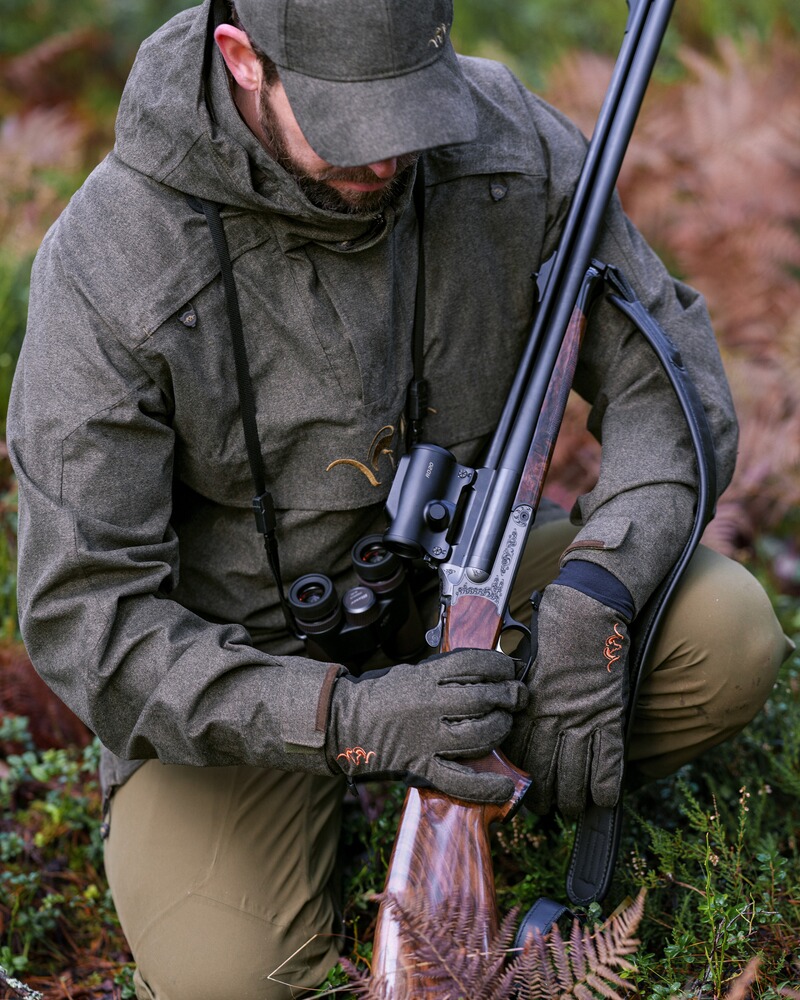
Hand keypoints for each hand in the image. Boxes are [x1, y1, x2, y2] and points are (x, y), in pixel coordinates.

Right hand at [326, 648, 527, 802]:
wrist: (344, 722)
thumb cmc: (382, 695)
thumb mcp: (411, 673)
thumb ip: (444, 675)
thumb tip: (487, 675)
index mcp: (424, 677)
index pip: (472, 664)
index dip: (498, 665)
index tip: (509, 668)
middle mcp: (427, 705)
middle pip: (480, 699)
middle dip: (507, 696)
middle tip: (517, 696)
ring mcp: (425, 737)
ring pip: (476, 735)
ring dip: (499, 728)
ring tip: (505, 722)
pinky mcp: (420, 766)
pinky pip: (458, 780)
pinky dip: (484, 787)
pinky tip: (506, 786)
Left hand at [503, 584, 629, 816]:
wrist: (587, 606)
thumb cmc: (555, 626)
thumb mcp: (528, 659)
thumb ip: (524, 690)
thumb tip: (516, 709)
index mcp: (528, 701)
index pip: (518, 752)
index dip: (519, 776)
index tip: (521, 790)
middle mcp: (552, 714)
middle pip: (544, 769)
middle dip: (544, 796)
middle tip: (546, 809)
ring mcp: (582, 716)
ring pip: (574, 772)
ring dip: (573, 798)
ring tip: (572, 810)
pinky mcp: (609, 712)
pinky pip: (608, 758)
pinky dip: (607, 782)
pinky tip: (605, 799)